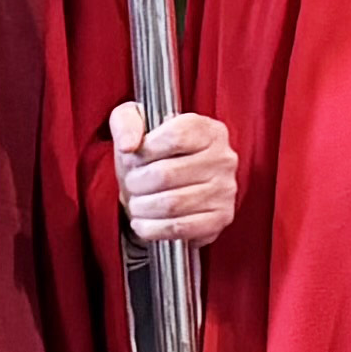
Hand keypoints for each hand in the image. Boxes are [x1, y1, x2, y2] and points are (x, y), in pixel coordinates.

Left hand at [112, 102, 238, 247]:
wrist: (171, 185)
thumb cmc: (154, 153)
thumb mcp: (136, 124)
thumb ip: (125, 122)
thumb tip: (128, 146)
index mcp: (208, 130)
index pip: (175, 136)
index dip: (145, 150)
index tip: (135, 156)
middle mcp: (223, 158)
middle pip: (167, 174)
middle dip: (137, 182)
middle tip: (132, 184)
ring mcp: (225, 190)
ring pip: (171, 204)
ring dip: (142, 207)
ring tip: (136, 203)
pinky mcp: (220, 218)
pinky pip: (180, 228)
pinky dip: (153, 229)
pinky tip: (142, 223)